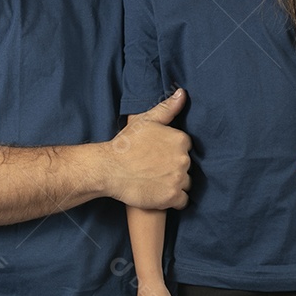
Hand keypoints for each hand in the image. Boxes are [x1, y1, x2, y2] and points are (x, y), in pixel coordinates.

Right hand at [109, 89, 191, 209]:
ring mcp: (179, 178)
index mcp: (181, 139)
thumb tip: (183, 93)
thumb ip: (168, 108)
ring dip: (175, 184)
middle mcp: (184, 159)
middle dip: (174, 168)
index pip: (185, 149)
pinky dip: (174, 200)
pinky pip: (183, 201)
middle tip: (154, 169)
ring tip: (156, 182)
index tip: (158, 156)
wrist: (108, 169)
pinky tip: (160, 194)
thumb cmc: (125, 144)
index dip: (172, 153)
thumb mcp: (146, 120)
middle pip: (186, 167)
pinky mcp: (172, 197)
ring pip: (186, 183)